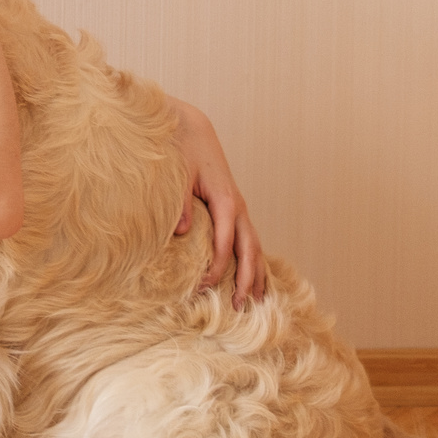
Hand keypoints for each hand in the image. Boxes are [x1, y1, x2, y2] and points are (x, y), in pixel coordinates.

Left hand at [170, 99, 265, 308]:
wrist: (193, 131)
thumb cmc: (184, 152)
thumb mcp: (179, 175)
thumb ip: (180, 204)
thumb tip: (181, 233)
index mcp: (225, 202)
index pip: (225, 244)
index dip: (216, 268)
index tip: (203, 288)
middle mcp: (238, 208)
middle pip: (249, 250)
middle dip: (247, 280)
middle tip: (240, 307)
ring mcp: (240, 209)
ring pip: (255, 248)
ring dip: (257, 275)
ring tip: (257, 302)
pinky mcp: (235, 210)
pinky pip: (249, 240)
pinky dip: (254, 262)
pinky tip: (256, 280)